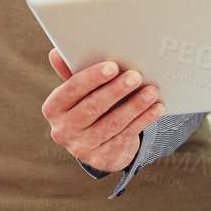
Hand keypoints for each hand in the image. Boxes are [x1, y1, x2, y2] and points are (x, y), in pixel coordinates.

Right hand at [42, 51, 163, 174]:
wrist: (95, 145)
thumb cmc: (87, 106)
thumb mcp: (78, 92)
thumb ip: (71, 72)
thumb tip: (56, 53)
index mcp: (53, 108)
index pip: (72, 89)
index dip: (92, 77)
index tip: (113, 66)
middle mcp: (63, 130)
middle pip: (92, 107)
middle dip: (116, 90)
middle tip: (136, 76)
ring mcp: (81, 147)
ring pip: (112, 124)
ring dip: (135, 106)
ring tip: (151, 91)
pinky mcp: (101, 158)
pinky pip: (125, 136)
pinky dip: (143, 120)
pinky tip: (156, 108)